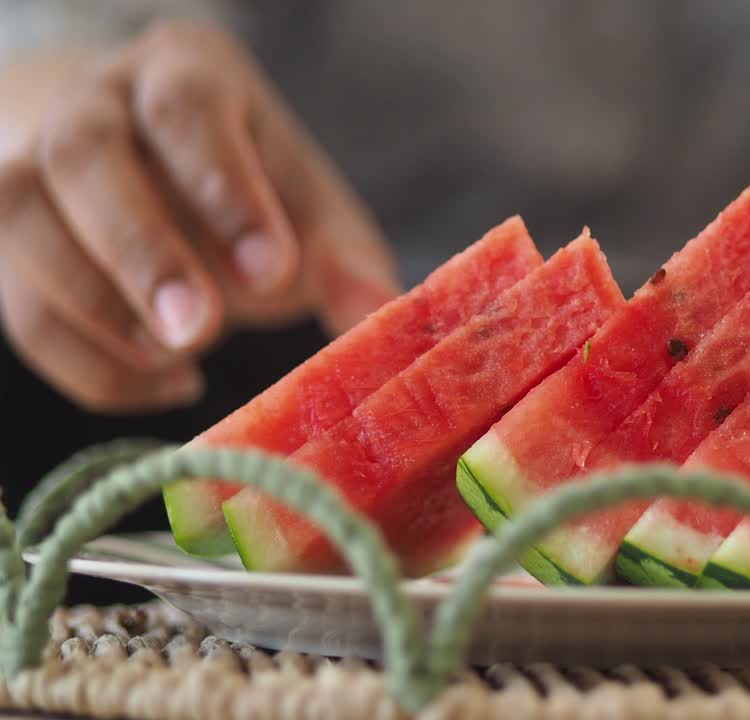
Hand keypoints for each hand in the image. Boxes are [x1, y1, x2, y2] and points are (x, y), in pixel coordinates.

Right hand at [0, 20, 399, 412]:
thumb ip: (343, 259)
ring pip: (20, 220)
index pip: (186, 109)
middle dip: (140, 251)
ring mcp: (30, 162)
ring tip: (181, 358)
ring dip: (97, 308)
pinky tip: (167, 383)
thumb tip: (376, 308)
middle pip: (82, 155)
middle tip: (199, 329)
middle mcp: (95, 103)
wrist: (160, 183)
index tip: (270, 272)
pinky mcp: (6, 242)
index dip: (223, 189)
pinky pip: (19, 306)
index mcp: (186, 72)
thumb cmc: (253, 198)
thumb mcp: (312, 212)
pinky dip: (88, 362)